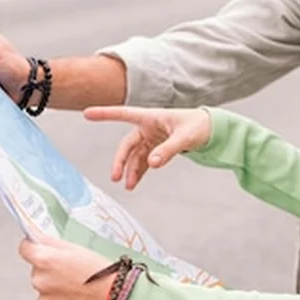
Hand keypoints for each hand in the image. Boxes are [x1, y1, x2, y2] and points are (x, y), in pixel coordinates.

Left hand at [18, 235, 114, 299]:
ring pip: (46, 290)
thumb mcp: (77, 248)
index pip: (25, 248)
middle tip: (73, 271)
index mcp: (44, 260)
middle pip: (38, 271)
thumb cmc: (100, 270)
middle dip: (51, 270)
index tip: (40, 248)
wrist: (116, 296)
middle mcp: (39, 280)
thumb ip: (52, 242)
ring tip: (79, 287)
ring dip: (57, 289)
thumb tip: (36, 237)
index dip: (33, 247)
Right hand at [83, 106, 212, 189]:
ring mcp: (151, 138)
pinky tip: (134, 183)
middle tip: (116, 177)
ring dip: (131, 170)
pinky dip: (139, 171)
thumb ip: (168, 150)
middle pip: (127, 144)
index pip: (124, 114)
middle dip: (120, 161)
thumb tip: (152, 163)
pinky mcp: (157, 148)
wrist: (212, 130)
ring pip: (135, 155)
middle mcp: (148, 127)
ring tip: (129, 186)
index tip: (87, 113)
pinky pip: (144, 161)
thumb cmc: (199, 126)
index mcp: (151, 117)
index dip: (105, 114)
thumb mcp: (185, 137)